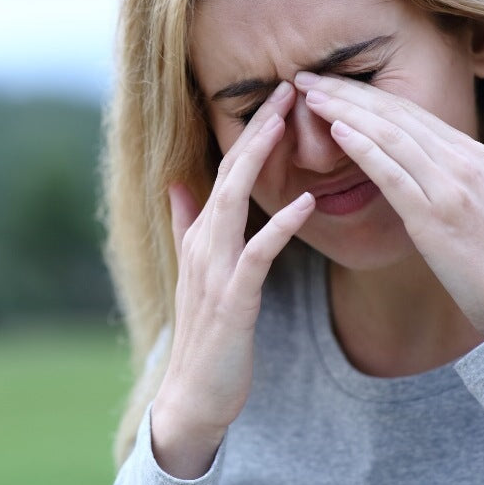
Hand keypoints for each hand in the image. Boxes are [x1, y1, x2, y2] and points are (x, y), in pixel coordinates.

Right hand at [152, 81, 316, 478]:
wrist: (195, 396)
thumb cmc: (206, 336)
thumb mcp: (195, 273)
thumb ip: (187, 226)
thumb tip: (179, 184)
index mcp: (201, 237)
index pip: (226, 171)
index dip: (251, 133)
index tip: (280, 97)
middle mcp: (203, 245)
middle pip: (229, 174)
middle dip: (257, 129)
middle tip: (288, 87)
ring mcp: (214, 272)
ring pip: (234, 202)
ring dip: (260, 160)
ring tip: (287, 123)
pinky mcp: (232, 301)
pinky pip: (256, 255)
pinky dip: (279, 226)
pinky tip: (305, 202)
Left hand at [294, 71, 483, 336]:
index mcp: (475, 154)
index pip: (411, 112)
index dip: (368, 93)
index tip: (334, 81)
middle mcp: (461, 163)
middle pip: (394, 115)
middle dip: (346, 92)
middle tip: (305, 77)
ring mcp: (447, 189)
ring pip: (387, 137)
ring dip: (343, 111)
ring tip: (307, 94)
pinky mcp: (431, 219)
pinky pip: (391, 174)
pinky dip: (362, 148)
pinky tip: (335, 129)